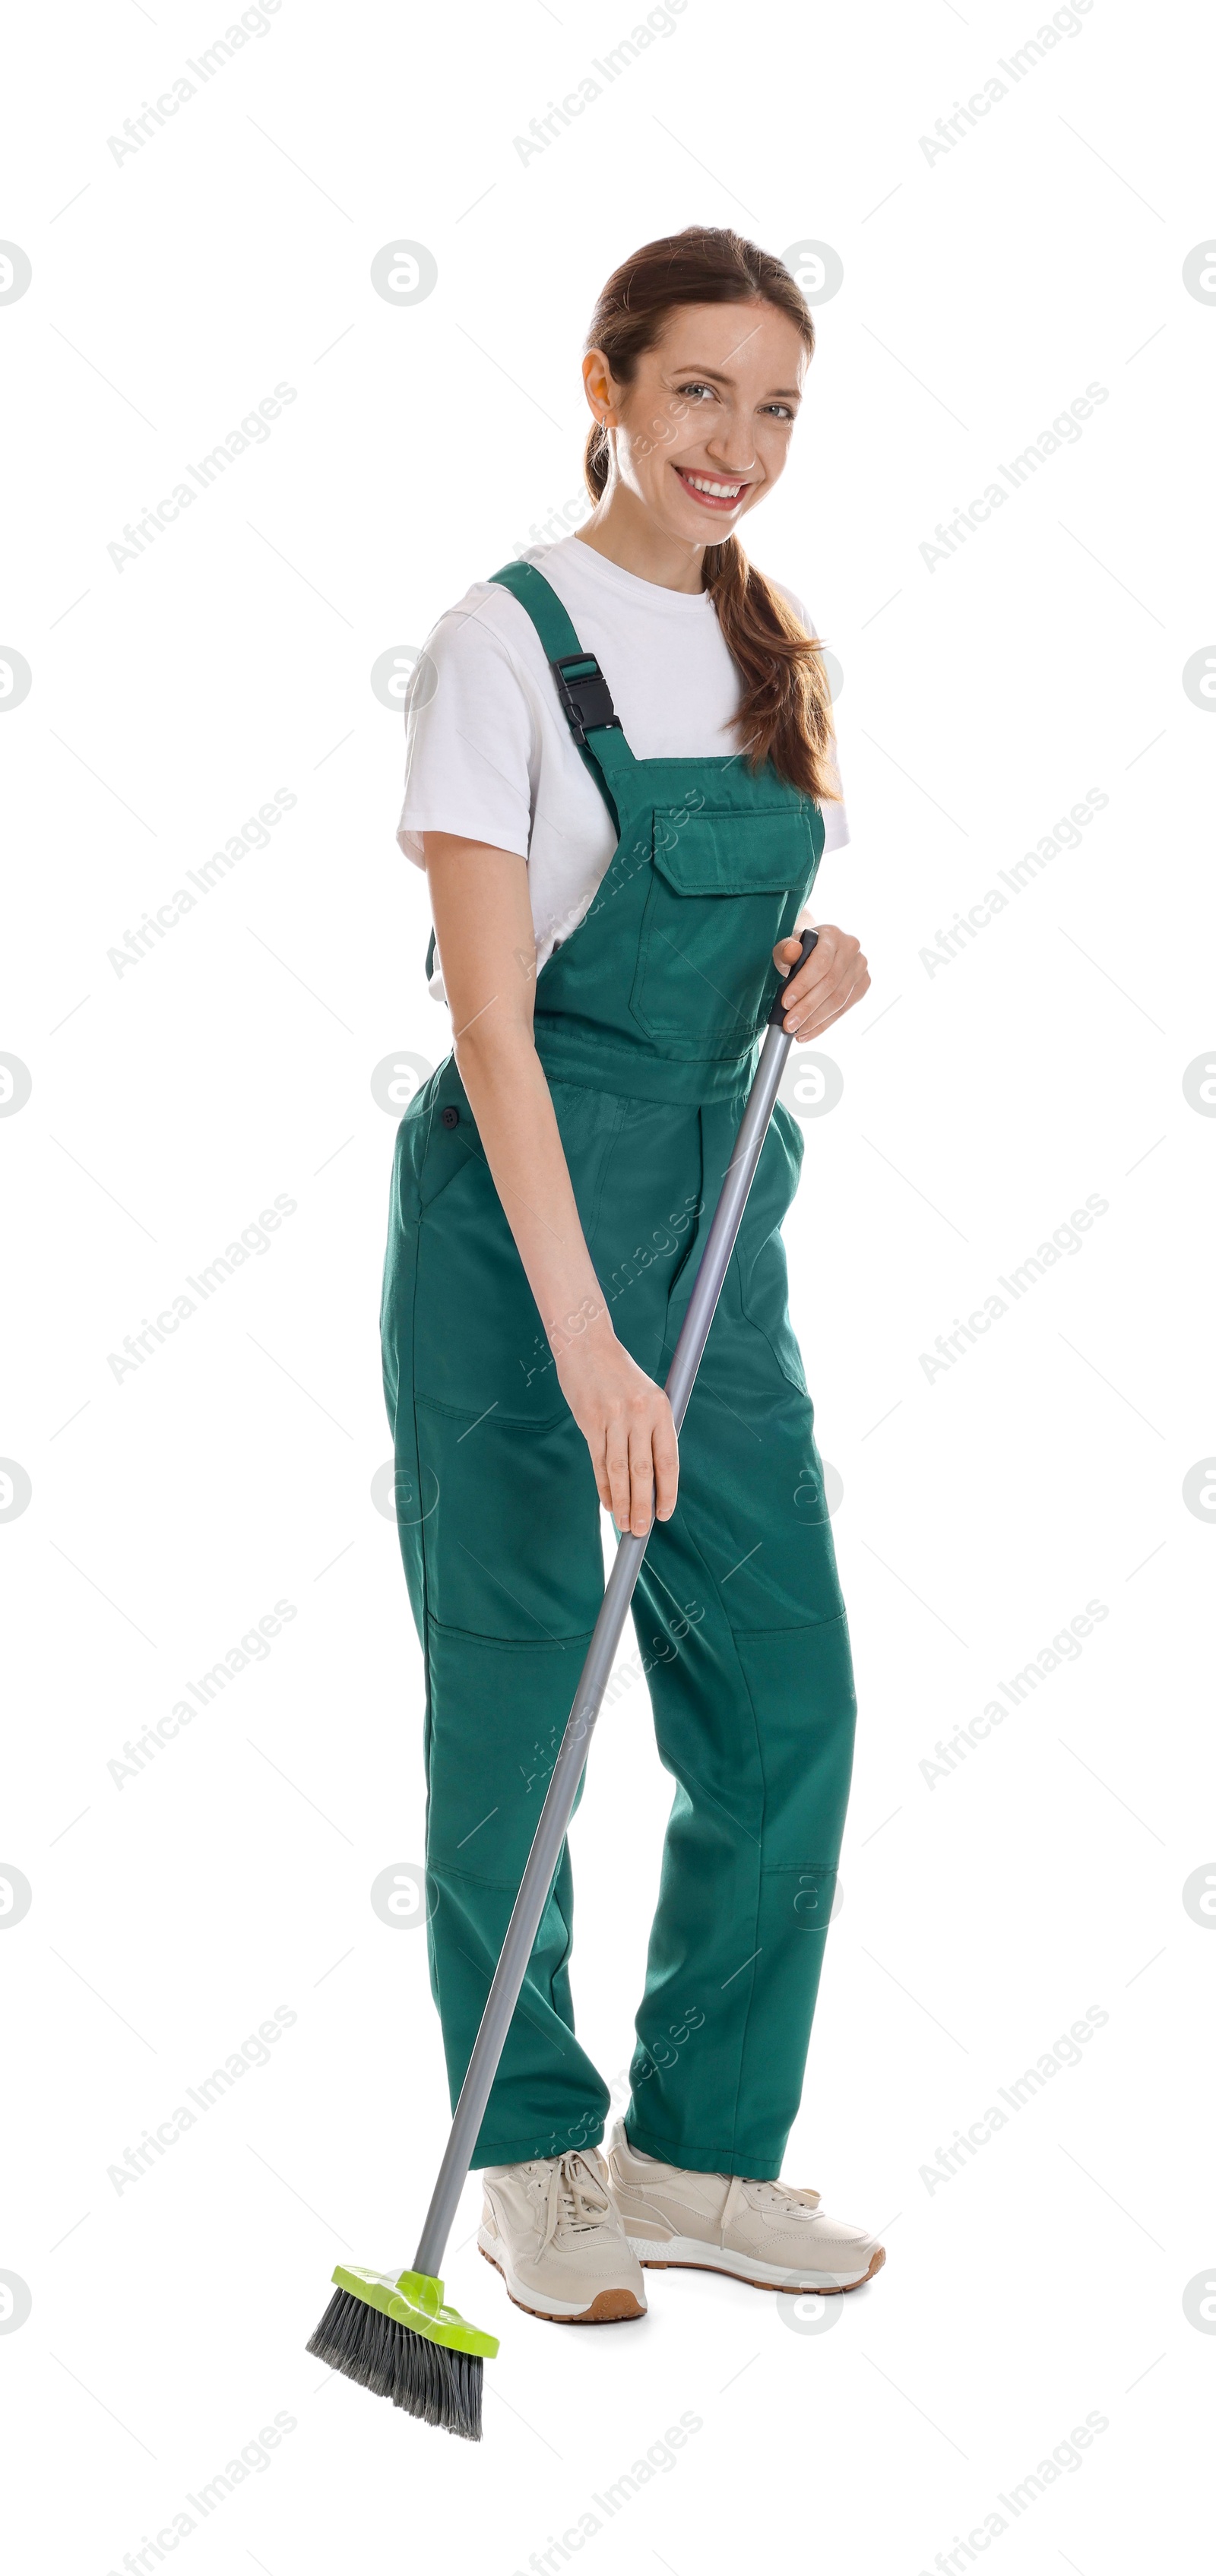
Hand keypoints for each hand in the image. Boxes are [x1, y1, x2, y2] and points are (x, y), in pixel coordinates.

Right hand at [554, 1316, 678, 1534]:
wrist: (587, 1345)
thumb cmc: (618, 1374)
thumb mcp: (646, 1395)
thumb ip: (651, 1429)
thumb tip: (654, 1474)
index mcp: (660, 1409)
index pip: (668, 1460)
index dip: (667, 1491)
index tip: (664, 1515)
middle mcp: (639, 1415)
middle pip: (643, 1471)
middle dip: (642, 1505)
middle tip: (640, 1531)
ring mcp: (614, 1418)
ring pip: (619, 1470)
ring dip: (621, 1502)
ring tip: (623, 1525)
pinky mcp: (590, 1421)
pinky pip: (598, 1461)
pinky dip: (603, 1486)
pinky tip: (607, 1503)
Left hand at [772, 923, 868, 1037]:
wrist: (816, 952)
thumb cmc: (799, 951)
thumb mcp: (786, 948)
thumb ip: (785, 950)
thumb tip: (791, 951)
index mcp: (833, 935)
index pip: (820, 963)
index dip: (803, 985)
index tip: (785, 1003)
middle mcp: (851, 949)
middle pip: (830, 985)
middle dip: (807, 1008)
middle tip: (788, 1025)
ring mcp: (860, 968)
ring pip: (839, 1000)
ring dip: (815, 1020)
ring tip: (795, 1031)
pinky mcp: (863, 985)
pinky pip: (844, 1009)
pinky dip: (824, 1024)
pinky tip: (807, 1033)